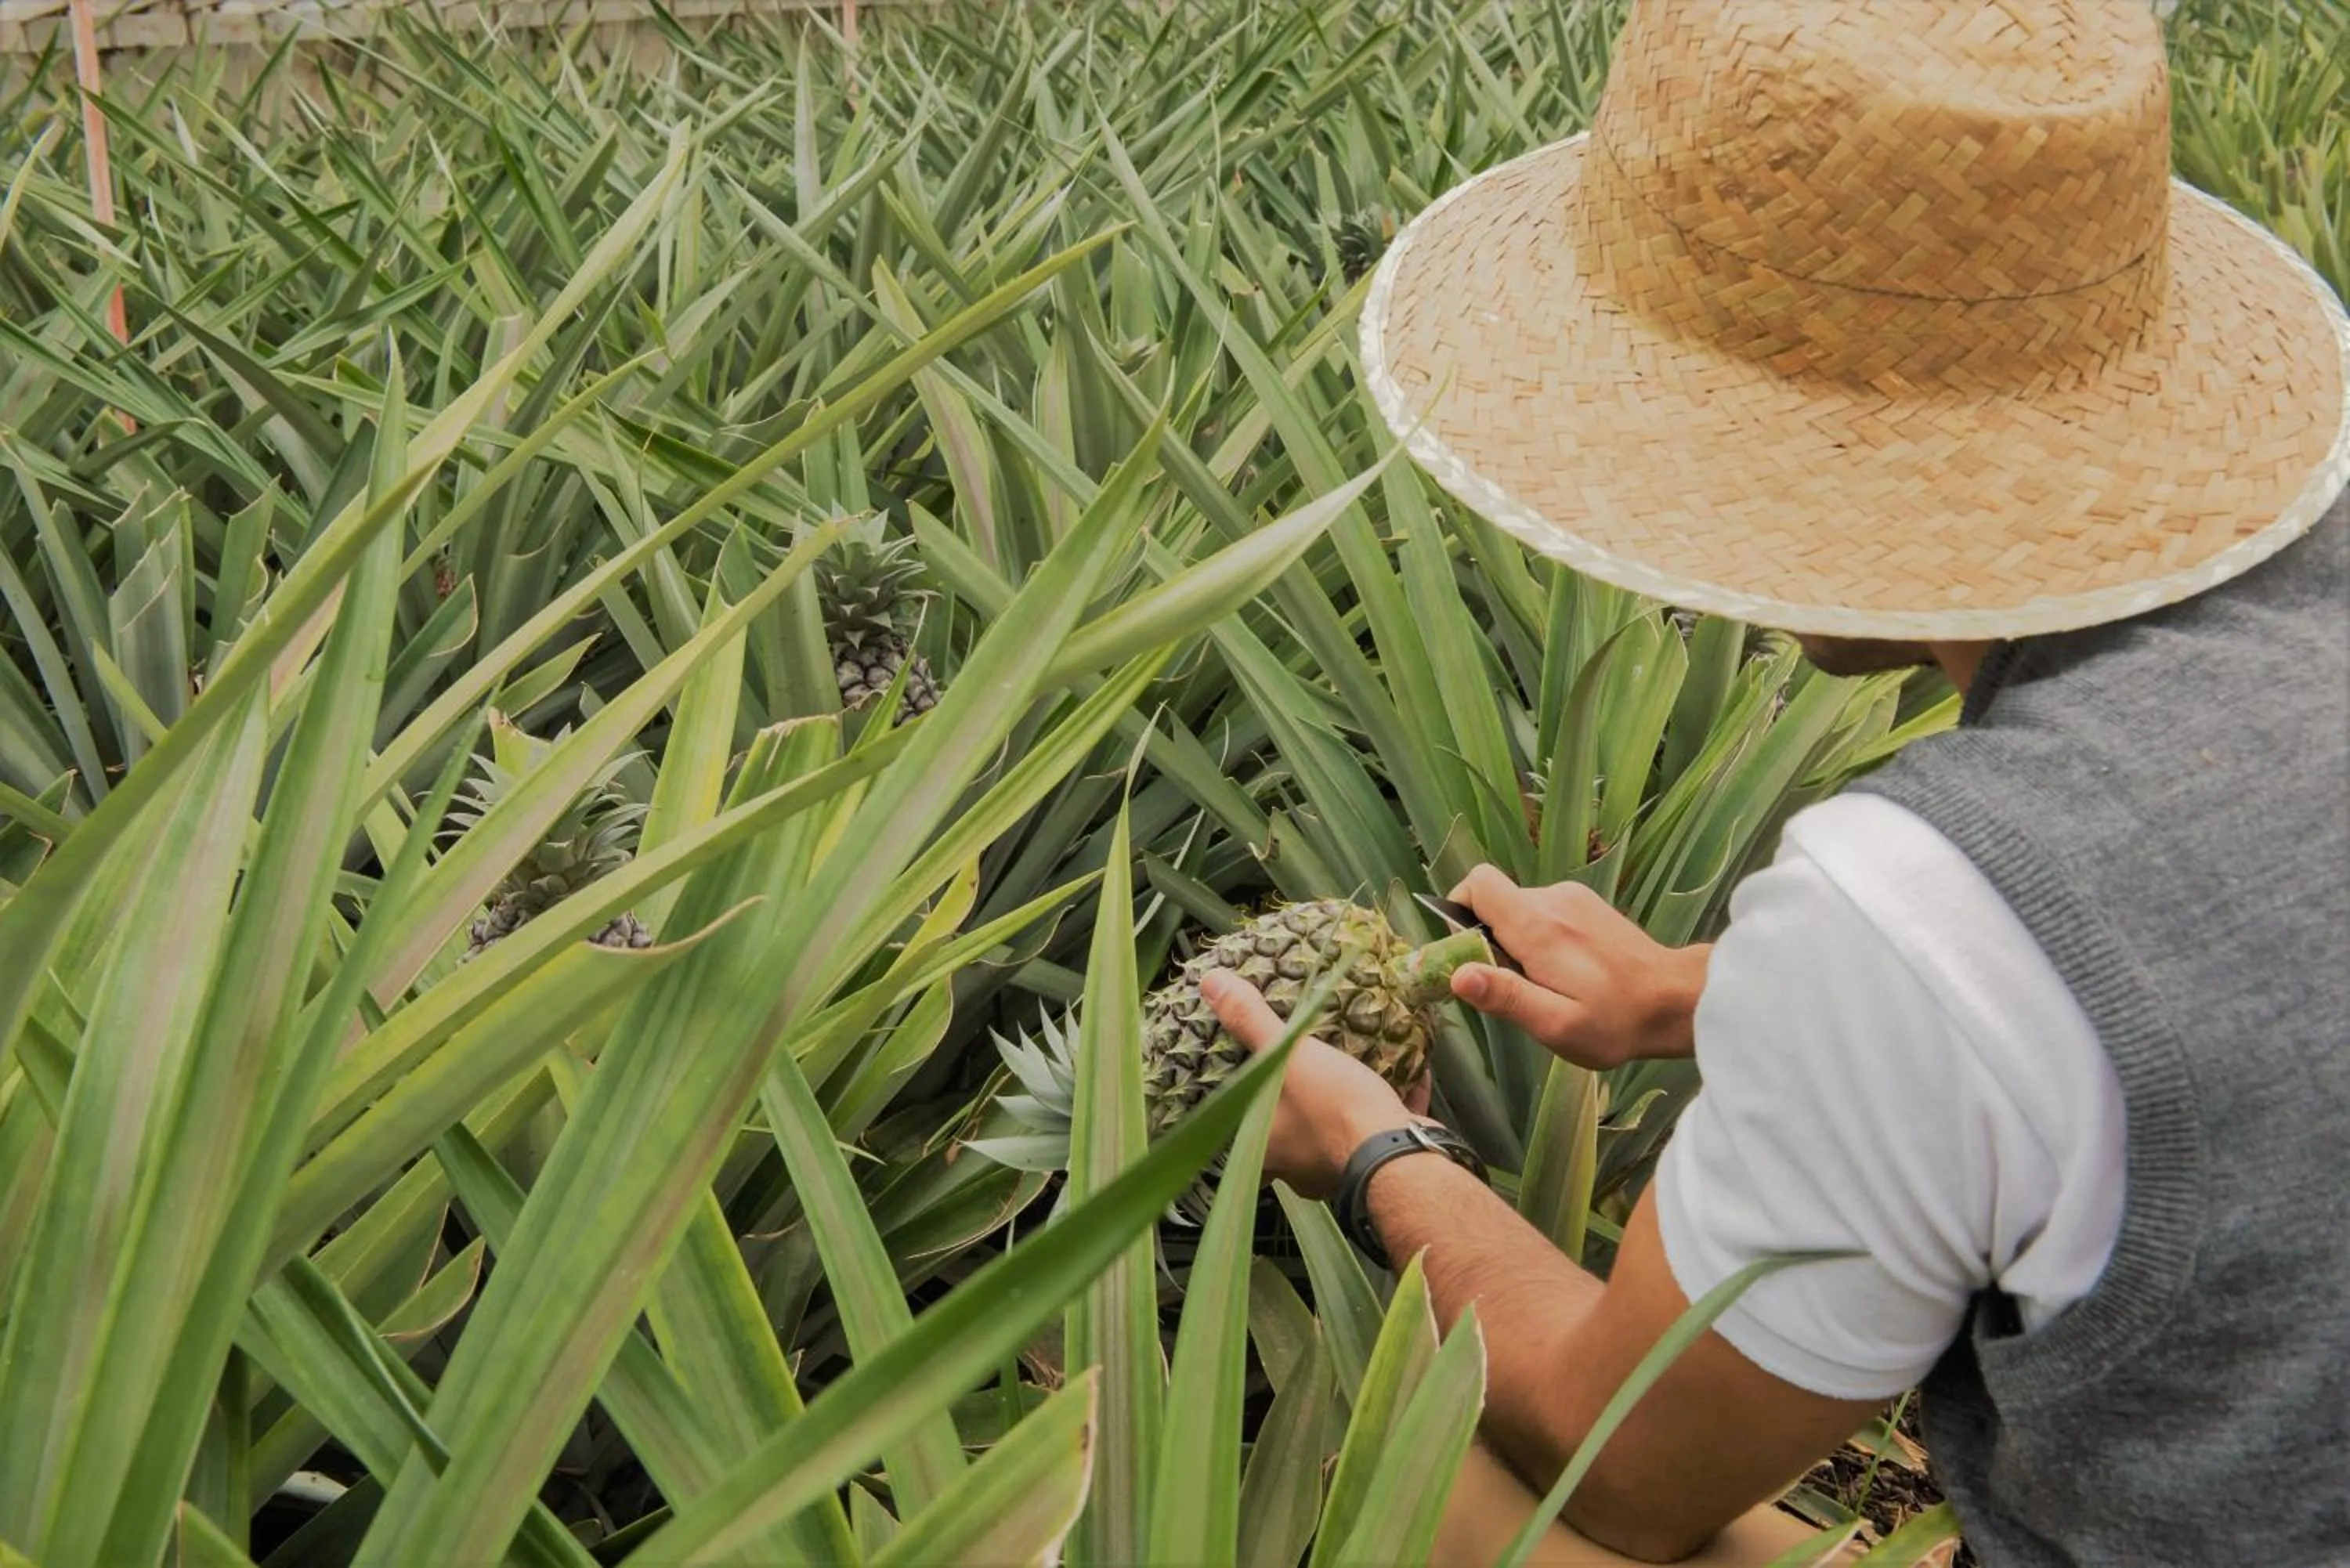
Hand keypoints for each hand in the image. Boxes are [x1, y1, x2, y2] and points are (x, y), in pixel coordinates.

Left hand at [1199, 970, 1427, 1199]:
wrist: (1399, 1155)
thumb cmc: (1333, 1109)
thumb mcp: (1287, 1057)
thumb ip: (1252, 1022)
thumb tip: (1210, 982)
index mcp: (1266, 1149)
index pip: (1236, 1129)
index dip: (1240, 1106)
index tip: (1247, 1080)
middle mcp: (1298, 1168)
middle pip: (1289, 1130)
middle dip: (1297, 1101)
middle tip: (1300, 1068)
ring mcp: (1342, 1168)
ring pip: (1339, 1129)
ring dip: (1344, 1100)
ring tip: (1347, 1063)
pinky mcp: (1385, 1163)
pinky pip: (1384, 1126)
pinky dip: (1393, 1099)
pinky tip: (1408, 1067)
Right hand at [1448, 864, 1709, 1069]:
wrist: (1677, 1001)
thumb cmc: (1616, 1021)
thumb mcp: (1556, 1024)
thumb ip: (1506, 997)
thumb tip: (1458, 974)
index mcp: (1537, 926)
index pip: (1478, 884)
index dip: (1458, 910)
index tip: (1467, 952)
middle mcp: (1552, 899)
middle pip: (1496, 902)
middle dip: (1489, 940)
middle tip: (1515, 986)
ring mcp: (1573, 898)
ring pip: (1520, 910)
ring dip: (1517, 943)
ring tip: (1546, 984)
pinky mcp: (1587, 904)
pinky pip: (1544, 913)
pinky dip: (1540, 938)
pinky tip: (1566, 972)